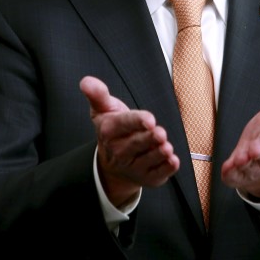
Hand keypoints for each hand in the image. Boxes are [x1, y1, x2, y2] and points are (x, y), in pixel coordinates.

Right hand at [80, 75, 179, 206]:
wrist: (112, 162)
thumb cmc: (113, 129)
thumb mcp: (103, 109)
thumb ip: (98, 94)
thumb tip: (86, 82)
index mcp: (109, 131)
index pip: (124, 124)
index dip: (137, 121)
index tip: (149, 119)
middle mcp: (119, 151)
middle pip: (137, 143)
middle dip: (150, 138)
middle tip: (160, 133)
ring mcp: (133, 166)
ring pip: (149, 159)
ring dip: (159, 154)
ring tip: (166, 147)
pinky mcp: (147, 177)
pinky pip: (158, 174)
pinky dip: (167, 168)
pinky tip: (172, 161)